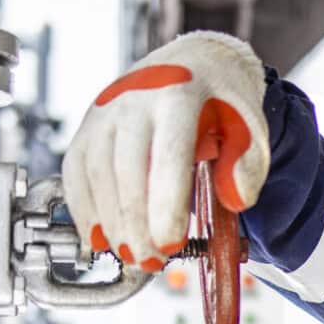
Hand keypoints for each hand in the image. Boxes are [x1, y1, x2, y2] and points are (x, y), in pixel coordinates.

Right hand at [62, 31, 269, 273]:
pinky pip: (75, 172)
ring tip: (132, 256)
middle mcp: (134, 99)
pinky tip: (100, 238)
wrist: (192, 61)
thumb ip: (247, 166)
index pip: (168, 154)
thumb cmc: (222, 103)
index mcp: (179, 94)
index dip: (166, 204)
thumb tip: (236, 201)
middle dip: (136, 223)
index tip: (171, 244)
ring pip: (96, 173)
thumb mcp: (249, 128)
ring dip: (111, 223)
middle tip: (151, 262)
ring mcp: (105, 111)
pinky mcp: (87, 125)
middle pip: (126, 169)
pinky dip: (84, 209)